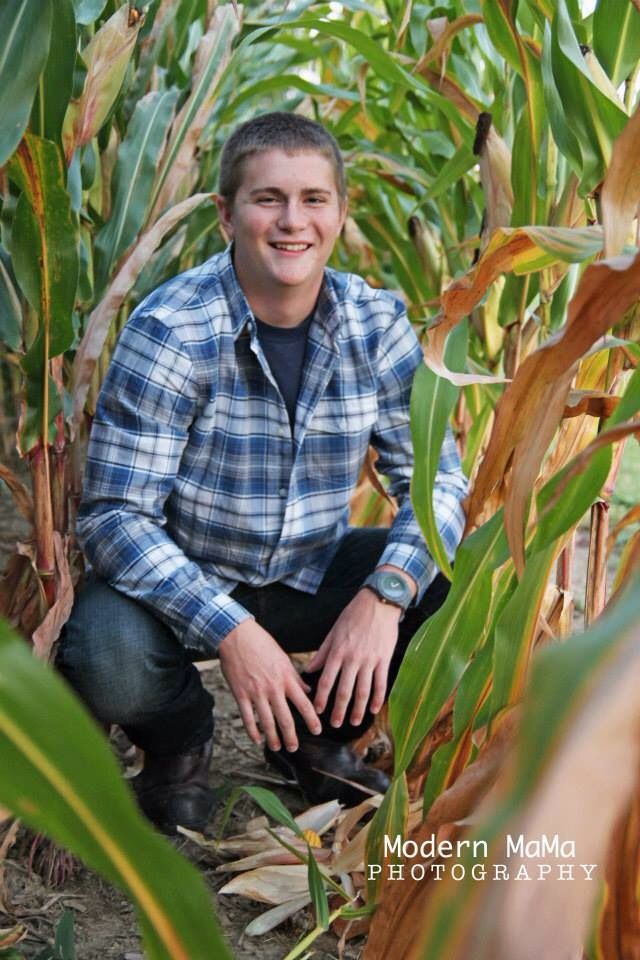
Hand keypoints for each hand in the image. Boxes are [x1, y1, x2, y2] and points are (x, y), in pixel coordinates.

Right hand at [218, 619, 320, 751]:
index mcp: (286, 678)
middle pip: (284, 718)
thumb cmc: (261, 644)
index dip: (312, 719)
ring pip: (266, 721)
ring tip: (276, 747)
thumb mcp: (283, 658)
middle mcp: (272, 687)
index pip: (303, 703)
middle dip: (290, 736)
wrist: (237, 636)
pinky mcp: (240, 694)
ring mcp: (255, 692)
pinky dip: (252, 731)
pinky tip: (256, 739)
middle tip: (294, 747)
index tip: (317, 730)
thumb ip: (295, 676)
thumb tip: (307, 689)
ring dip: (272, 737)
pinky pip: (247, 717)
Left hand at [305, 588, 401, 728]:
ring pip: (363, 690)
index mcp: (338, 651)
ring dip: (358, 709)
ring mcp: (369, 660)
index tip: (318, 711)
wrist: (378, 603)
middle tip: (336, 724)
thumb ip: (322, 653)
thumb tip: (308, 670)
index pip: (327, 680)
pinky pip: (381, 683)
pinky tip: (374, 710)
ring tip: (354, 722)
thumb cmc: (353, 615)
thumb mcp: (334, 632)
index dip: (322, 698)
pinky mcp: (384, 659)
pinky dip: (378, 698)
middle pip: (344, 690)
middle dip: (339, 709)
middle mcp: (353, 658)